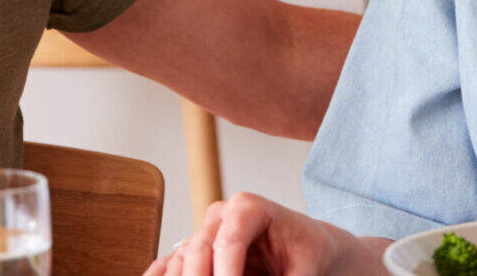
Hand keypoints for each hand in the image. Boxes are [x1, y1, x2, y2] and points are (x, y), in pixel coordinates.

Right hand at [143, 193, 384, 275]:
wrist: (308, 246)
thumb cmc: (308, 250)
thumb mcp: (307, 268)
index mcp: (249, 207)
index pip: (229, 241)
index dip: (227, 273)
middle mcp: (220, 215)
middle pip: (199, 250)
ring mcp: (204, 232)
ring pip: (182, 260)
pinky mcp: (195, 252)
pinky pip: (169, 265)